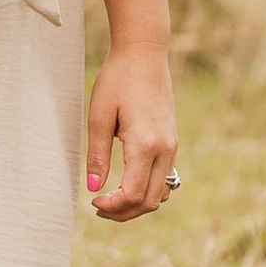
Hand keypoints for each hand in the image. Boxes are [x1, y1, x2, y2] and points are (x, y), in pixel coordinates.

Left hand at [85, 45, 176, 219]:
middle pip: (151, 201)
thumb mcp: (99, 116)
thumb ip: (97, 155)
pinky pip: (166, 178)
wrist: (144, 54)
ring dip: (138, 204)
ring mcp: (173, 146)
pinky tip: (127, 184)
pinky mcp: (173, 141)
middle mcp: (166, 149)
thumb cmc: (117, 80)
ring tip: (110, 199)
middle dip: (124, 212)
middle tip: (98, 208)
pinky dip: (149, 190)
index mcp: (146, 144)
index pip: (134, 194)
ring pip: (162, 193)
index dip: (113, 206)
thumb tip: (93, 188)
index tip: (92, 201)